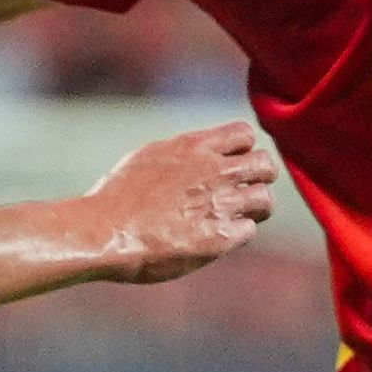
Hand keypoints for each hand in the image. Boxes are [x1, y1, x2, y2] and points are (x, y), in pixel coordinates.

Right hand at [93, 121, 280, 282]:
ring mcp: (220, 203)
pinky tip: (217, 238)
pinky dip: (236, 234)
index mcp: (194, 147)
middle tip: (244, 191)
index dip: (244, 150)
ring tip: (235, 217)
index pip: (245, 134)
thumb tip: (197, 154)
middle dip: (259, 177)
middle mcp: (214, 171)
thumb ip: (181, 154)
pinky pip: (249, 230)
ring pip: (265, 199)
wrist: (105, 232)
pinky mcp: (220, 236)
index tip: (232, 164)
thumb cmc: (116, 198)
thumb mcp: (149, 157)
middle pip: (266, 164)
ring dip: (255, 208)